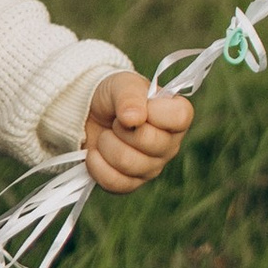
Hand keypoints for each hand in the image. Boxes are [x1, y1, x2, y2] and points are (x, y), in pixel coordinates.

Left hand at [83, 72, 193, 194]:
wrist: (87, 113)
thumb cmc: (113, 95)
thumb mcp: (121, 84)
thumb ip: (130, 96)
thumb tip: (133, 119)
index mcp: (176, 116)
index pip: (180, 117)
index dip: (155, 112)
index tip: (139, 106)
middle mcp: (169, 144)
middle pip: (150, 143)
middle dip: (122, 128)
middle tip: (116, 121)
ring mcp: (152, 167)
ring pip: (127, 163)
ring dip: (106, 144)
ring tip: (106, 135)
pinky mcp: (131, 183)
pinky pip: (114, 182)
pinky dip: (97, 165)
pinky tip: (95, 153)